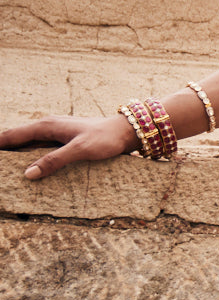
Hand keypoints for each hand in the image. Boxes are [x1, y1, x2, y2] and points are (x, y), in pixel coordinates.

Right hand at [0, 114, 136, 180]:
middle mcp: (48, 127)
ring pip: (28, 144)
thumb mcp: (79, 150)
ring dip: (16, 155)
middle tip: (0, 172)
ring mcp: (55, 133)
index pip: (12, 135)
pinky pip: (40, 149)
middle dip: (4, 151)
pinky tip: (30, 169)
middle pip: (17, 139)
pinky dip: (31, 157)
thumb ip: (54, 160)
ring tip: (7, 171)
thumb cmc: (105, 138)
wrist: (125, 131)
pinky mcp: (63, 141)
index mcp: (46, 126)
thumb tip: (28, 174)